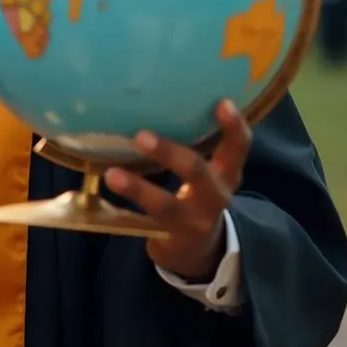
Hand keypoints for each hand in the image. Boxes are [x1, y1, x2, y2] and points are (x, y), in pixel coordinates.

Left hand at [104, 100, 251, 281]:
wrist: (198, 252)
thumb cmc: (197, 195)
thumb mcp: (206, 173)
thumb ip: (192, 143)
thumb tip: (155, 94)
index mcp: (226, 174)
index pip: (239, 147)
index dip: (233, 126)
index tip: (222, 102)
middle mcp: (215, 197)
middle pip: (198, 172)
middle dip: (170, 153)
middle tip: (141, 135)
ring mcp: (193, 221)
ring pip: (165, 205)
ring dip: (138, 188)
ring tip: (112, 174)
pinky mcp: (170, 239)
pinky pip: (145, 224)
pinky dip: (124, 209)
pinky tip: (108, 194)